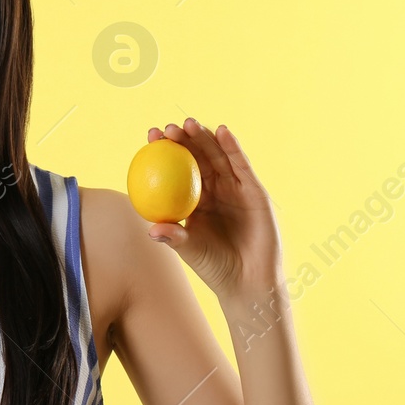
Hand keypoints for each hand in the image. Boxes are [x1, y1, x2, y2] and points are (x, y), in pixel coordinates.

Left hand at [145, 118, 282, 300]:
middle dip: (182, 139)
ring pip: (218, 156)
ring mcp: (235, 189)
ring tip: (189, 123)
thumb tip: (150, 229)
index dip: (165, 153)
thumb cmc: (216, 268)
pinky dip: (232, 147)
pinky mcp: (254, 190)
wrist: (250, 281)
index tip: (150, 138)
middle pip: (197, 158)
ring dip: (204, 138)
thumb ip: (174, 237)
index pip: (176, 171)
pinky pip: (241, 165)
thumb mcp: (191, 250)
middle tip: (168, 127)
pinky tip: (221, 131)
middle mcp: (214, 191)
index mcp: (194, 201)